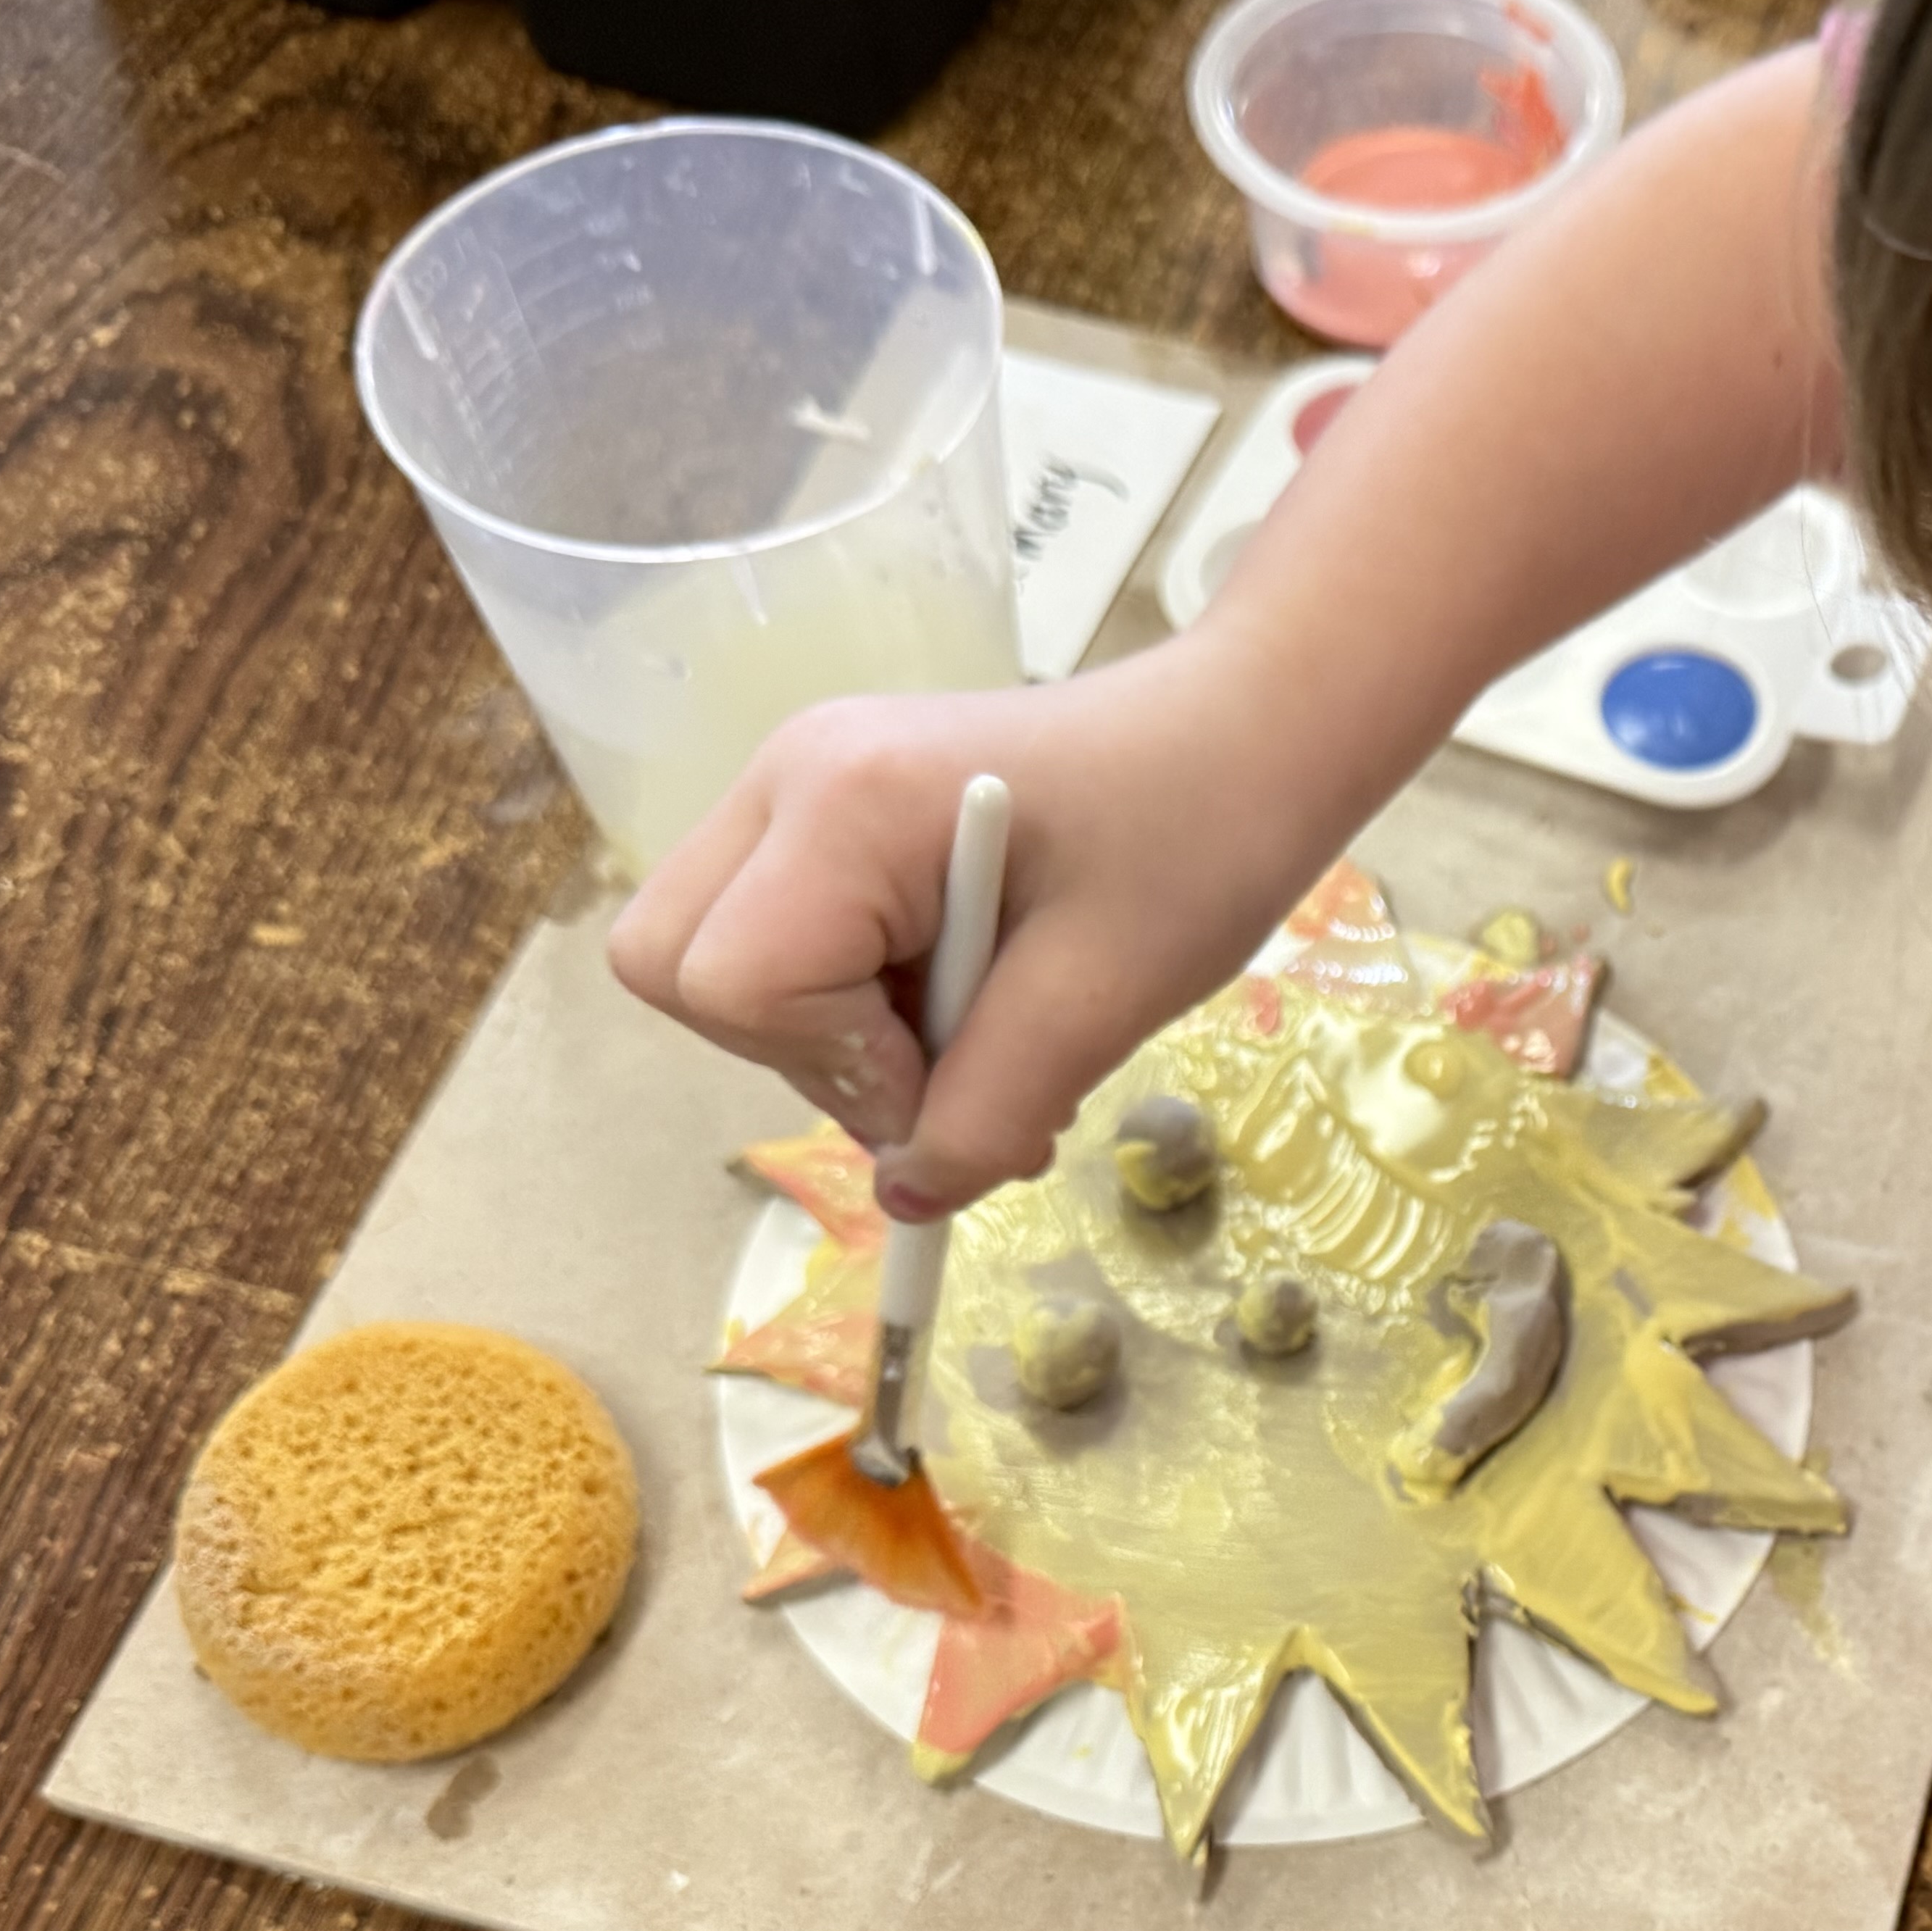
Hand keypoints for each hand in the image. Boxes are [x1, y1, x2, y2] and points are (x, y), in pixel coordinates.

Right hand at [605, 623, 1348, 1218]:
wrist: (1251, 734)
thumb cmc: (1199, 836)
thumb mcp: (1103, 1000)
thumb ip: (990, 1110)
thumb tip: (907, 1196)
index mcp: (846, 800)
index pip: (732, 979)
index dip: (833, 1064)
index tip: (950, 1069)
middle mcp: (790, 775)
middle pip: (680, 965)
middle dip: (803, 1052)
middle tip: (948, 1062)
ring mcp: (804, 786)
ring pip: (727, 961)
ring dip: (847, 1038)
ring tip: (995, 1030)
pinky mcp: (836, 814)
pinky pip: (787, 938)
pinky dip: (862, 1001)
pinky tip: (977, 996)